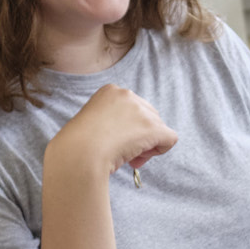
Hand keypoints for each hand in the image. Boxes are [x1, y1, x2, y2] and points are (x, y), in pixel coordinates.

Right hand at [46, 83, 177, 185]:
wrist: (79, 153)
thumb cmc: (80, 144)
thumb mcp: (95, 123)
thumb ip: (114, 121)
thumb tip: (133, 135)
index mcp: (110, 91)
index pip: (133, 108)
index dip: (128, 127)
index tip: (114, 140)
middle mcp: (127, 95)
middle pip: (149, 116)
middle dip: (140, 136)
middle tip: (124, 152)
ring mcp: (141, 110)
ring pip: (158, 129)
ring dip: (146, 145)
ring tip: (128, 157)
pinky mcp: (152, 127)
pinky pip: (170, 138)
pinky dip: (160, 150)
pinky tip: (140, 158)